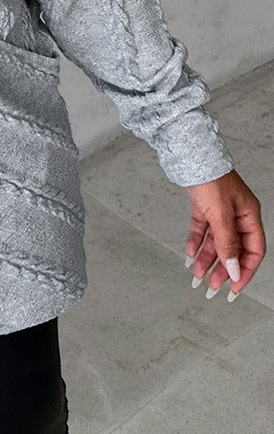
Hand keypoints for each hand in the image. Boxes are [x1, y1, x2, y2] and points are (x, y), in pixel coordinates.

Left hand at [184, 169, 265, 301]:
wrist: (190, 155)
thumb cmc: (210, 178)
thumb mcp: (221, 215)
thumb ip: (227, 243)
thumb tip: (233, 269)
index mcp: (249, 216)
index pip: (253, 251)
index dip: (244, 271)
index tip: (234, 288)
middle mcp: (236, 215)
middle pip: (233, 249)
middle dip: (222, 269)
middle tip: (211, 287)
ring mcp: (219, 211)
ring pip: (215, 242)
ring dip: (206, 259)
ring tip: (197, 276)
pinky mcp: (203, 207)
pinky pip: (201, 230)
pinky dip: (195, 243)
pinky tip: (189, 256)